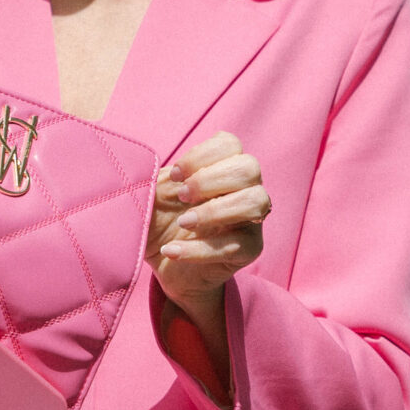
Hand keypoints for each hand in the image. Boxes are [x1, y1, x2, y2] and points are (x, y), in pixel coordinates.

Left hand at [147, 131, 271, 368]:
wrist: (164, 266)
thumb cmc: (161, 222)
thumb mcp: (153, 196)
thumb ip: (159, 179)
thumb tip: (159, 174)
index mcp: (223, 167)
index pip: (229, 144)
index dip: (202, 155)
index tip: (174, 175)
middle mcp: (244, 188)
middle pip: (249, 168)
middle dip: (210, 179)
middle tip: (181, 196)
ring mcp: (251, 219)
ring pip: (255, 201)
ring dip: (215, 210)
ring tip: (183, 222)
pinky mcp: (249, 250)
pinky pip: (236, 245)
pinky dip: (199, 249)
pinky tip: (172, 250)